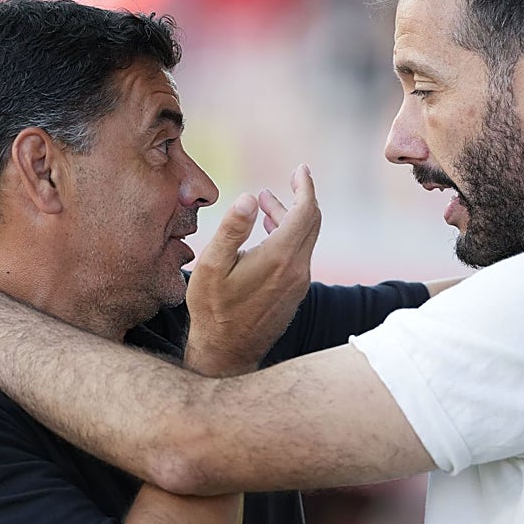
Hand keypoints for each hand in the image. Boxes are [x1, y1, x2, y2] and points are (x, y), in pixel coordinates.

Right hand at [185, 164, 320, 375]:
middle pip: (311, 223)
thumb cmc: (212, 309)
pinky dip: (289, 237)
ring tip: (265, 204)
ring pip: (304, 240)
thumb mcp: (212, 266)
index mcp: (280, 258)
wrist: (227, 354)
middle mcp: (297, 270)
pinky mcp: (294, 294)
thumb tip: (248, 197)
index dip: (305, 187)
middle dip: (300, 198)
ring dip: (290, 218)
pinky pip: (300, 256)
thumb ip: (232, 229)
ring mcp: (298, 284)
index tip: (300, 169)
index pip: (305, 212)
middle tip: (287, 180)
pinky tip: (268, 235)